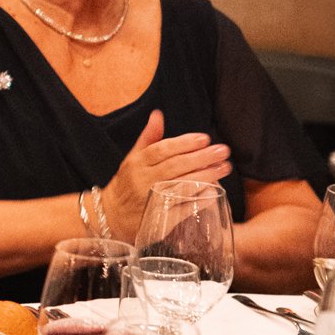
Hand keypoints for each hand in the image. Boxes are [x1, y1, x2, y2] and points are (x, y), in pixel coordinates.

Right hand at [101, 109, 230, 243]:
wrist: (111, 216)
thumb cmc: (128, 184)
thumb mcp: (133, 158)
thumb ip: (148, 138)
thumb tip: (158, 114)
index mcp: (137, 164)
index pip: (161, 150)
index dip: (184, 144)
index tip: (205, 138)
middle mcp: (143, 181)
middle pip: (174, 167)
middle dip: (201, 158)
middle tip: (223, 151)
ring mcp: (151, 201)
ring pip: (180, 187)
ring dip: (205, 177)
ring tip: (224, 167)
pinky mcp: (159, 219)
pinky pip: (182, 209)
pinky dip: (198, 200)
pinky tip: (214, 192)